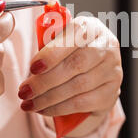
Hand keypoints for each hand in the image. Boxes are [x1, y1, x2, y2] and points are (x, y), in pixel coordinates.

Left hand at [18, 16, 121, 135]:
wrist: (92, 73)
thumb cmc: (69, 53)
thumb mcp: (60, 41)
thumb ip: (48, 43)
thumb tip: (33, 64)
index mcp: (92, 27)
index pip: (74, 36)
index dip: (52, 53)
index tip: (33, 67)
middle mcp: (107, 47)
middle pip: (76, 64)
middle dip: (45, 81)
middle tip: (24, 91)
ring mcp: (113, 71)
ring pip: (78, 86)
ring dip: (49, 97)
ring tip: (29, 103)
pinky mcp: (111, 93)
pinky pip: (83, 103)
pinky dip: (59, 108)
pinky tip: (43, 109)